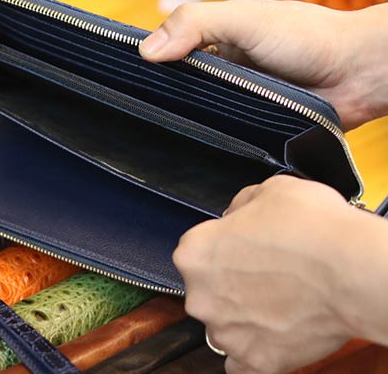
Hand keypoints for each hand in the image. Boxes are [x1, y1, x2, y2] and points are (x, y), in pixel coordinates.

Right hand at [139, 0, 387, 129]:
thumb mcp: (245, 19)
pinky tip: (192, 146)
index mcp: (216, 37)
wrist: (358, 73)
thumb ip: (196, 23)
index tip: (124, 78)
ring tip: (157, 134)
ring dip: (185, 118)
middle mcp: (223, 67)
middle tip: (136, 113)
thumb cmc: (307, 36)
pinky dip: (209, 137)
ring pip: (197, 110)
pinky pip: (221, 133)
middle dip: (162, 94)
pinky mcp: (251, 124)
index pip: (170, 49)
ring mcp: (236, 97)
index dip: (149, 61)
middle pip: (179, 83)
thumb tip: (147, 49)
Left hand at [173, 176, 387, 373]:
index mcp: (194, 252)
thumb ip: (238, 207)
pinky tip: (272, 333)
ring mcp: (227, 333)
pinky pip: (242, 362)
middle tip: (265, 272)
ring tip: (278, 301)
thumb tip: (236, 217)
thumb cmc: (311, 228)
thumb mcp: (266, 191)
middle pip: (206, 288)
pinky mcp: (256, 361)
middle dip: (229, 281)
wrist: (352, 269)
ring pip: (223, 324)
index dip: (223, 244)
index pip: (197, 249)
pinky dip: (255, 349)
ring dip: (242, 315)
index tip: (244, 246)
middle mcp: (200, 295)